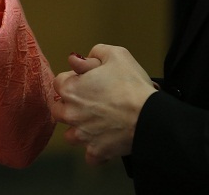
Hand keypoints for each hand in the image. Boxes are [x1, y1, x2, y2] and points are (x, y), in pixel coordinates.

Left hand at [52, 45, 157, 164]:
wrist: (149, 116)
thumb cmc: (132, 84)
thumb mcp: (116, 54)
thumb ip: (95, 53)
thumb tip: (78, 60)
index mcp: (70, 89)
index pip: (59, 82)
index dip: (75, 79)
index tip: (88, 80)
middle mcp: (70, 114)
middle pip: (59, 110)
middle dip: (70, 105)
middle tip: (91, 102)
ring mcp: (82, 135)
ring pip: (70, 135)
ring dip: (80, 129)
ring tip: (97, 122)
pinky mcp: (95, 152)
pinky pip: (89, 155)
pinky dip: (96, 150)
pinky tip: (106, 140)